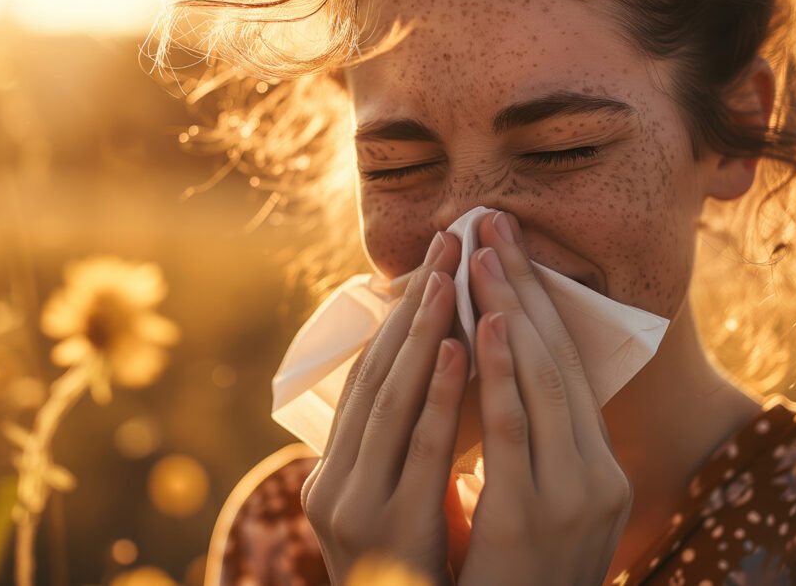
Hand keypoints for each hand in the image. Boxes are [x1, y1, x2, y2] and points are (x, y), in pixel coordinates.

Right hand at [301, 230, 467, 585]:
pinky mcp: (390, 533)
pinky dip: (441, 395)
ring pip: (392, 402)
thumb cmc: (416, 582)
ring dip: (424, 333)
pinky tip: (462, 347)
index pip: (366, 380)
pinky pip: (421, 451)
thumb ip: (404, 460)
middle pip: (377, 377)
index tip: (431, 264)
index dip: (398, 319)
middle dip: (414, 307)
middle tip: (446, 243)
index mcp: (333, 475)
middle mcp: (332, 485)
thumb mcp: (398, 513)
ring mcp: (355, 509)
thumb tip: (436, 391)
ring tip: (451, 276)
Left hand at [457, 211, 632, 585]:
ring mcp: (574, 497)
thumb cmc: (515, 583)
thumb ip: (531, 456)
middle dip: (524, 288)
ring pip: (543, 383)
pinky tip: (482, 326)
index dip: (538, 304)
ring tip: (484, 254)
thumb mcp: (536, 511)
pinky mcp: (534, 517)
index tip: (508, 251)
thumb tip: (498, 388)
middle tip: (493, 225)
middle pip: (560, 360)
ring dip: (511, 312)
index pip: (570, 369)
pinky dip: (500, 374)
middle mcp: (598, 477)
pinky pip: (515, 431)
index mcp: (599, 471)